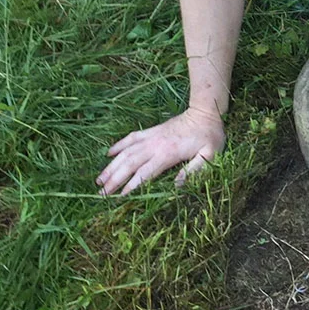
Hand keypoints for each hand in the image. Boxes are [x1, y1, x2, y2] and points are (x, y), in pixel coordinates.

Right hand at [99, 108, 224, 195]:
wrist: (205, 112)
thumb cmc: (210, 136)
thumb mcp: (210, 155)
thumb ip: (194, 170)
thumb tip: (176, 186)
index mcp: (168, 153)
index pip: (144, 173)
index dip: (131, 186)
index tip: (118, 198)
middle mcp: (155, 145)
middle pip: (129, 164)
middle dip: (114, 180)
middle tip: (101, 194)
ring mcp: (151, 137)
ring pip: (126, 152)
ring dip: (111, 166)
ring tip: (99, 180)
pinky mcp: (150, 131)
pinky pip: (130, 138)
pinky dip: (118, 145)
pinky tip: (107, 154)